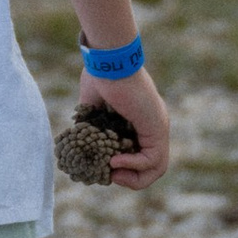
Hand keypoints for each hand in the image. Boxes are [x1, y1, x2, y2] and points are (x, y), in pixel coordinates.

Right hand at [87, 66, 170, 188]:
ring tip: (113, 173)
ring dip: (133, 178)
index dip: (123, 166)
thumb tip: (78, 137)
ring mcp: (158, 126)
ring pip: (157, 168)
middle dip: (130, 178)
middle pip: (153, 166)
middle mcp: (154, 125)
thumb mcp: (92, 105)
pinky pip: (152, 159)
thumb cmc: (99, 74)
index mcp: (142, 120)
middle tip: (110, 175)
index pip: (141, 154)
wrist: (108, 59)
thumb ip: (90, 122)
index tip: (104, 165)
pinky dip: (133, 166)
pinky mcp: (157, 127)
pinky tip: (115, 161)